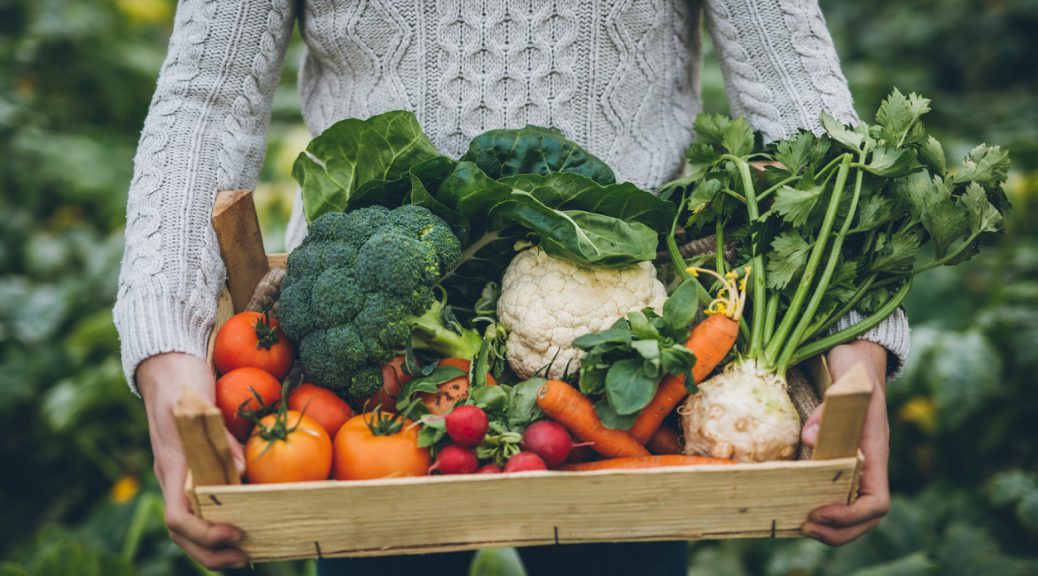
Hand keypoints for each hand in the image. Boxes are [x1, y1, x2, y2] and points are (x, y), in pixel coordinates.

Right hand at [138, 352, 247, 568]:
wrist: (167, 364)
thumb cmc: (183, 381)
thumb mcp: (201, 403)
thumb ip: (219, 436)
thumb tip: (242, 471)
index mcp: (173, 466)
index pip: (178, 517)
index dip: (204, 533)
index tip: (234, 533)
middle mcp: (174, 478)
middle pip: (184, 534)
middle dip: (212, 553)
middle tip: (247, 558)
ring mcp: (181, 476)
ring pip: (191, 526)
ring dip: (215, 547)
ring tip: (248, 554)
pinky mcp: (194, 470)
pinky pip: (202, 507)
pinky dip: (220, 524)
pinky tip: (246, 526)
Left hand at [800, 340, 889, 545]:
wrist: (857, 358)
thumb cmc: (857, 371)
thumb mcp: (849, 384)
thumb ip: (832, 409)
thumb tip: (809, 439)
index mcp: (875, 453)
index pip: (877, 501)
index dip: (851, 516)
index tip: (820, 513)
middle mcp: (868, 465)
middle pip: (865, 517)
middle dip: (838, 531)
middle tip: (804, 527)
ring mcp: (855, 464)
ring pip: (851, 510)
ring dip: (830, 527)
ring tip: (799, 525)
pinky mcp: (837, 459)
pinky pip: (835, 493)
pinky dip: (819, 508)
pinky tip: (794, 506)